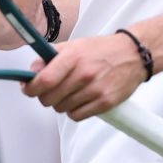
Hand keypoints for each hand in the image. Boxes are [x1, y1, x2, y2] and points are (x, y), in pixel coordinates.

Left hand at [23, 32, 145, 120]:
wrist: (133, 55)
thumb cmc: (101, 50)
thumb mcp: (74, 46)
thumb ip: (50, 57)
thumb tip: (31, 71)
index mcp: (73, 56)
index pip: (43, 80)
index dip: (31, 88)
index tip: (28, 88)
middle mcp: (84, 74)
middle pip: (49, 98)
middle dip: (44, 96)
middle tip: (51, 91)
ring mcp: (95, 89)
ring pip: (61, 108)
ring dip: (61, 103)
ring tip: (71, 92)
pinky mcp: (105, 102)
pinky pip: (76, 116)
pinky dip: (74, 111)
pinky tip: (80, 100)